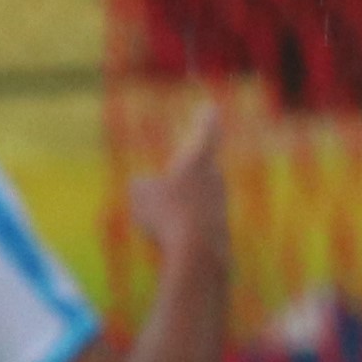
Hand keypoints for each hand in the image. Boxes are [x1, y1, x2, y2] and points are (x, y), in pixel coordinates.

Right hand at [128, 102, 227, 280]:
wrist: (198, 255)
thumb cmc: (167, 215)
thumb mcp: (140, 194)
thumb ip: (141, 185)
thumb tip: (145, 188)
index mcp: (198, 162)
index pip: (206, 133)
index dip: (207, 119)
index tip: (212, 106)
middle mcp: (216, 180)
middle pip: (195, 174)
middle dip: (179, 182)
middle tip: (166, 195)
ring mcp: (222, 204)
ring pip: (192, 203)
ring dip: (175, 213)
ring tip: (165, 227)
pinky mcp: (222, 229)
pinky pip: (193, 227)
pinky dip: (181, 234)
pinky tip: (175, 246)